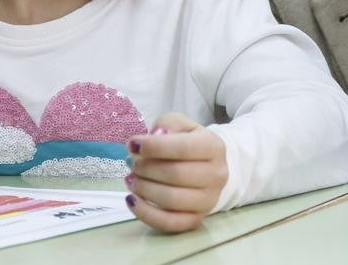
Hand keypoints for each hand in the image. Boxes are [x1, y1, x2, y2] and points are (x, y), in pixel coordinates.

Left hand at [125, 112, 227, 232]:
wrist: (209, 170)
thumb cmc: (190, 144)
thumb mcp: (182, 125)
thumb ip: (168, 124)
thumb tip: (156, 136)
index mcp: (214, 147)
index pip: (183, 147)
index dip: (154, 146)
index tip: (132, 144)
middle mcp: (216, 175)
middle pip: (175, 174)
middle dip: (146, 168)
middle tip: (132, 163)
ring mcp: (208, 200)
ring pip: (170, 200)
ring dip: (143, 189)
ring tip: (131, 179)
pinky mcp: (196, 219)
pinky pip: (169, 223)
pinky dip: (145, 213)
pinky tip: (132, 200)